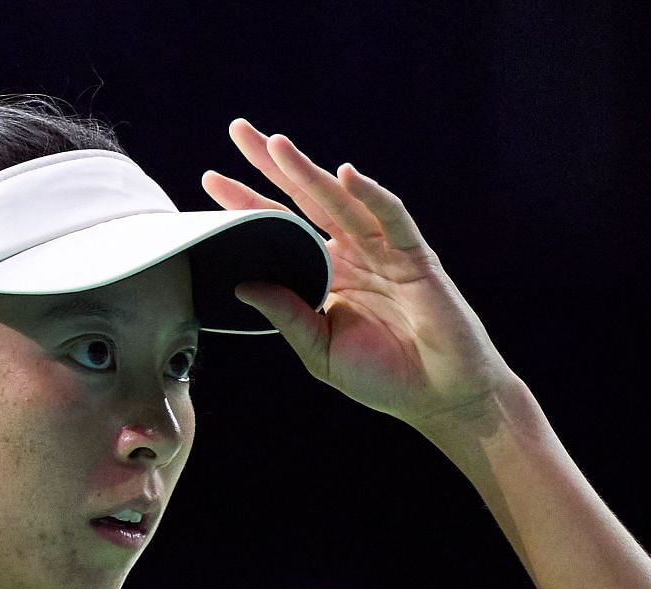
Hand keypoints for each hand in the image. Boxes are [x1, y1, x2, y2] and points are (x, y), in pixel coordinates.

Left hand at [203, 119, 525, 441]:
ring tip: (277, 145)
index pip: (281, 229)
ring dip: (309, 172)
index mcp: (328, 275)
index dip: (248, 203)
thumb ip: (287, 316)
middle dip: (272, 165)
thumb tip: (241, 284)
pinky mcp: (415, 256)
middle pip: (305, 200)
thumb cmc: (385, 378)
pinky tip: (346, 176)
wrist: (440, 396)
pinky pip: (390, 218)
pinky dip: (370, 195)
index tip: (209, 180)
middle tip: (238, 130)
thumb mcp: (320, 351)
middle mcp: (353, 254)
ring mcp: (384, 251)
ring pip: (341, 201)